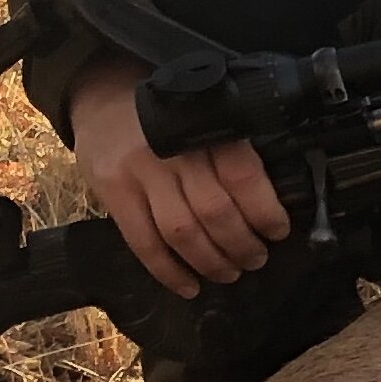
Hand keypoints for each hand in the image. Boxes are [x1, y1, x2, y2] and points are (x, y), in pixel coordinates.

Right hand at [68, 54, 292, 297]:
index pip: (243, 176)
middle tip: (256, 259)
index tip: (278, 232)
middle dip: (242, 246)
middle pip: (215, 212)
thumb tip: (274, 204)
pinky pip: (143, 243)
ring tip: (230, 273)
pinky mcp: (112, 193)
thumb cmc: (169, 117)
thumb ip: (231, 154)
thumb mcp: (204, 120)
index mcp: (204, 128)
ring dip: (211, 263)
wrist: (102, 95)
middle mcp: (172, 150)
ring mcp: (138, 172)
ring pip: (182, 233)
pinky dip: (169, 272)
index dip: (266, 212)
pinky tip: (189, 286)